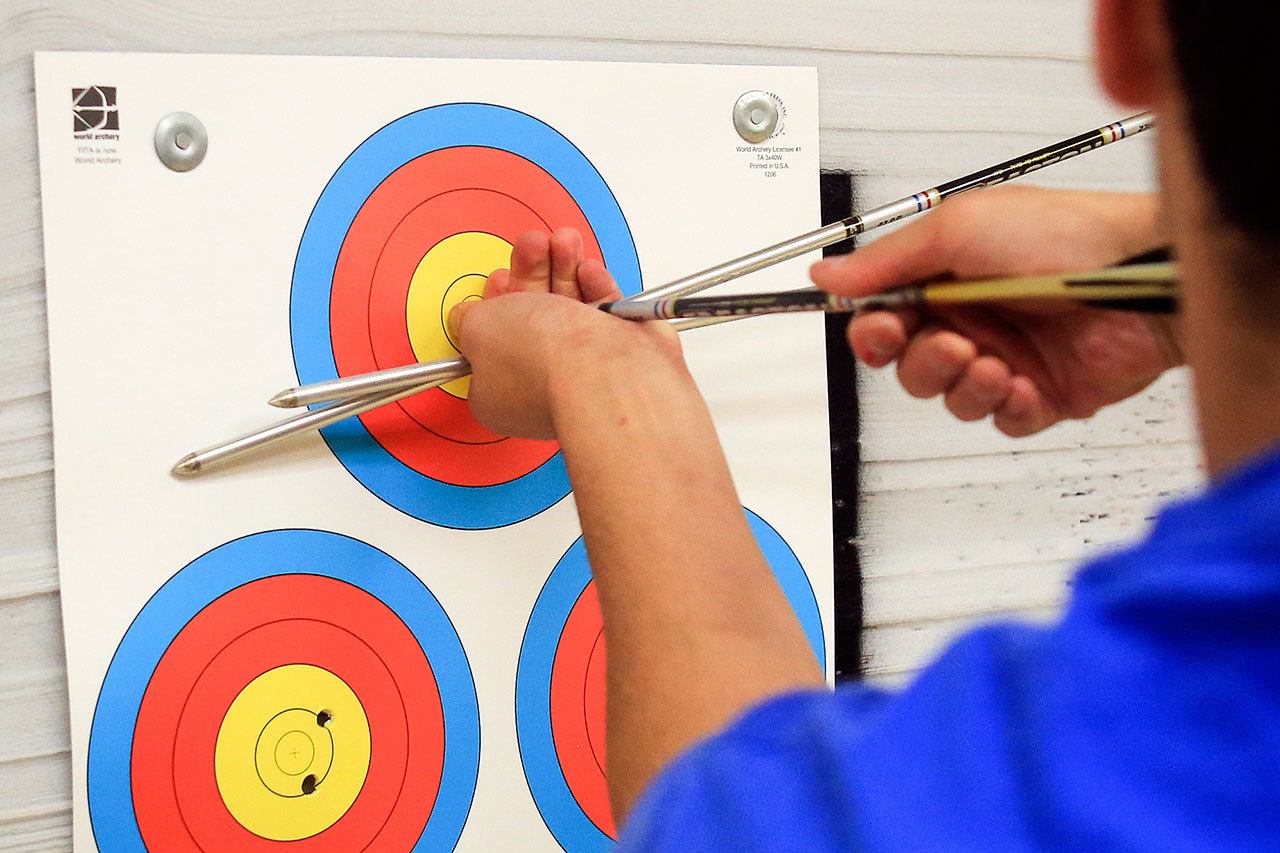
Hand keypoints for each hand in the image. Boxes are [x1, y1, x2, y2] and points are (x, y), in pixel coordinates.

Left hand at [450, 228, 678, 439]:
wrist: (602, 369)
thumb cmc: (541, 359)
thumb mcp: (477, 329)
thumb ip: (468, 320)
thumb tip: (465, 318)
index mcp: (499, 390)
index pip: (492, 343)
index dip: (494, 303)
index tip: (499, 278)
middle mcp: (542, 381)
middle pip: (532, 316)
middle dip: (532, 272)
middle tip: (533, 246)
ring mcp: (582, 368)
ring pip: (570, 308)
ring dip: (565, 267)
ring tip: (564, 243)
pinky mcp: (620, 352)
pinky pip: (605, 312)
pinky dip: (596, 285)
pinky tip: (588, 271)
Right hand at [810, 186, 1182, 436]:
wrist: (1142, 275)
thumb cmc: (1066, 235)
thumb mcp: (959, 228)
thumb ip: (887, 259)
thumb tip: (826, 273)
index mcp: (946, 279)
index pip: (883, 318)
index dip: (873, 331)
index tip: (880, 327)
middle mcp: (972, 319)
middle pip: (908, 366)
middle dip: (920, 360)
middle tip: (951, 343)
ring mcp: (1006, 359)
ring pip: (949, 398)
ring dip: (962, 385)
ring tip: (994, 363)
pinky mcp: (1042, 395)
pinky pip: (999, 421)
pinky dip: (1005, 407)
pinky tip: (1025, 383)